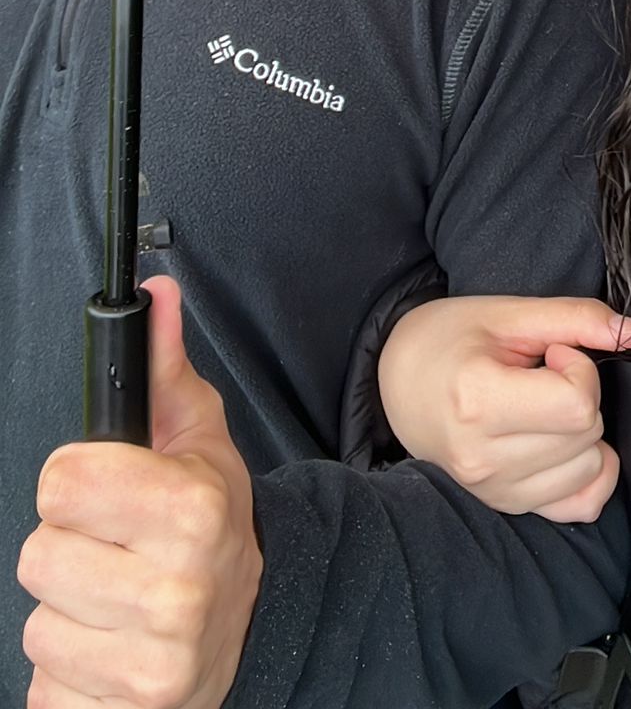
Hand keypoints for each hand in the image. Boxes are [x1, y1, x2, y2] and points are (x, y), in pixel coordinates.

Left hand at [18, 276, 262, 708]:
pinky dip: (68, 675)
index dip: (76, 483)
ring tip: (115, 603)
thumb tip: (154, 299)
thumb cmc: (211, 529)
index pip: (61, 483)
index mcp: (192, 511)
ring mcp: (152, 665)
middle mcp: (177, 591)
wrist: (253, 628)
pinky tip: (109, 651)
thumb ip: (163, 370)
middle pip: (38, 556)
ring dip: (67, 614)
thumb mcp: (198, 442)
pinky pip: (45, 690)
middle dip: (68, 550)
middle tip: (114, 551)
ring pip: (38, 625)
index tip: (107, 492)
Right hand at [377, 295, 630, 523]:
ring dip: (583, 431)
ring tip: (543, 405)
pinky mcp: (505, 506)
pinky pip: (582, 506)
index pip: (576, 404)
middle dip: (581, 394)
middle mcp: (484, 458)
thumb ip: (575, 317)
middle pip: (586, 434)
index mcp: (478, 402)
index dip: (580, 368)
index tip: (555, 353)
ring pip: (590, 468)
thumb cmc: (447, 340)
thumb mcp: (506, 313)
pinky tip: (566, 444)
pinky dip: (590, 474)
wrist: (399, 381)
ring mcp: (494, 490)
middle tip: (543, 375)